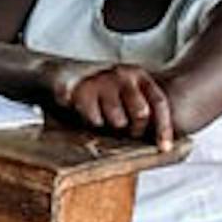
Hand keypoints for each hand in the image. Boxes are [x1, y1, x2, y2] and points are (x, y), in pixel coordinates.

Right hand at [52, 61, 174, 145]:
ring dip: (109, 126)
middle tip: (120, 131)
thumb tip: (162, 140)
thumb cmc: (95, 90)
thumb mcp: (121, 91)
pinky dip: (90, 122)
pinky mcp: (80, 89)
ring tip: (98, 117)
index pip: (158, 102)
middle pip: (141, 114)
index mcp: (137, 75)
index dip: (164, 127)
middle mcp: (122, 74)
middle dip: (133, 129)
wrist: (57, 73)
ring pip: (117, 120)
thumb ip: (139, 107)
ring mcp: (101, 79)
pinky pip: (94, 119)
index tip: (164, 149)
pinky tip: (82, 112)